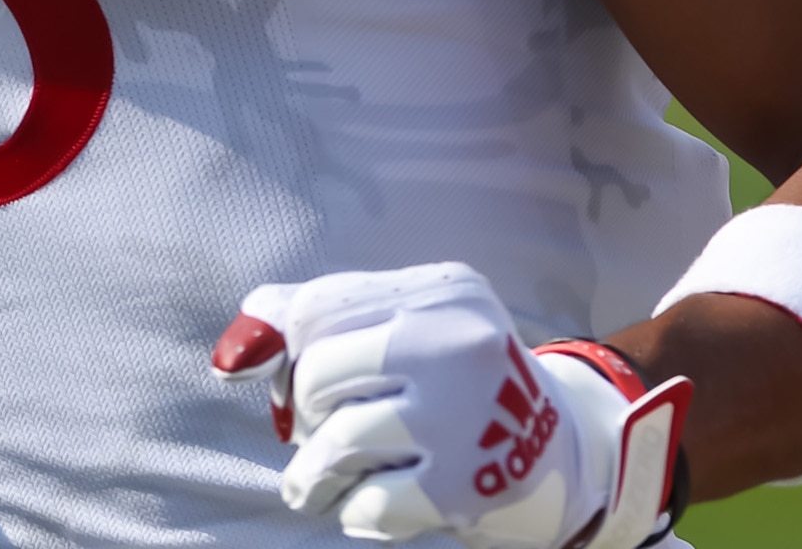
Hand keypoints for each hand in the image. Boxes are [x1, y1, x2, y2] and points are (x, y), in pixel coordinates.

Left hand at [212, 264, 687, 548]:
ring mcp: (464, 413)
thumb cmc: (460, 386)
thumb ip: (324, 321)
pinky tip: (376, 501)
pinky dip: (355, 511)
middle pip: (319, 373)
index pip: (317, 309)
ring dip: (314, 473)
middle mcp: (456, 341)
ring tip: (315, 483)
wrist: (565, 454)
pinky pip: (366, 504)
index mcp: (440, 290)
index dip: (286, 354)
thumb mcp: (410, 329)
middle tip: (317, 434)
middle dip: (303, 415)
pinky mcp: (465, 484)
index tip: (297, 386)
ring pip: (336, 441)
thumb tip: (236, 350)